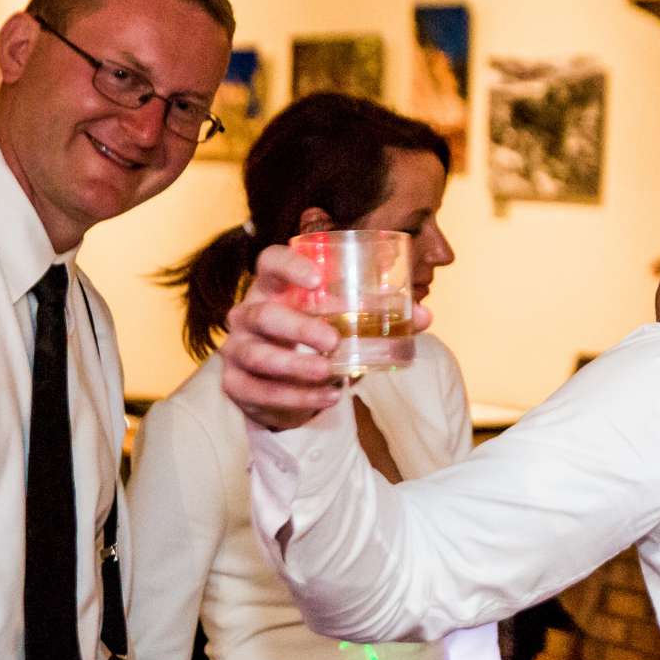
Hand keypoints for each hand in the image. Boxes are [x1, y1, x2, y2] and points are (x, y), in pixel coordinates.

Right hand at [219, 244, 430, 430]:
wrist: (288, 384)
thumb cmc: (316, 339)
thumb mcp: (345, 323)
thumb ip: (382, 315)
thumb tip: (424, 315)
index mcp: (274, 287)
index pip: (269, 262)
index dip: (288, 265)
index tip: (316, 279)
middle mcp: (248, 313)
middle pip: (263, 314)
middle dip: (297, 327)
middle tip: (333, 341)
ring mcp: (236, 348)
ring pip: (257, 354)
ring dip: (295, 366)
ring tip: (329, 374)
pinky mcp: (235, 383)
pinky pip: (257, 390)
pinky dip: (293, 397)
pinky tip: (326, 397)